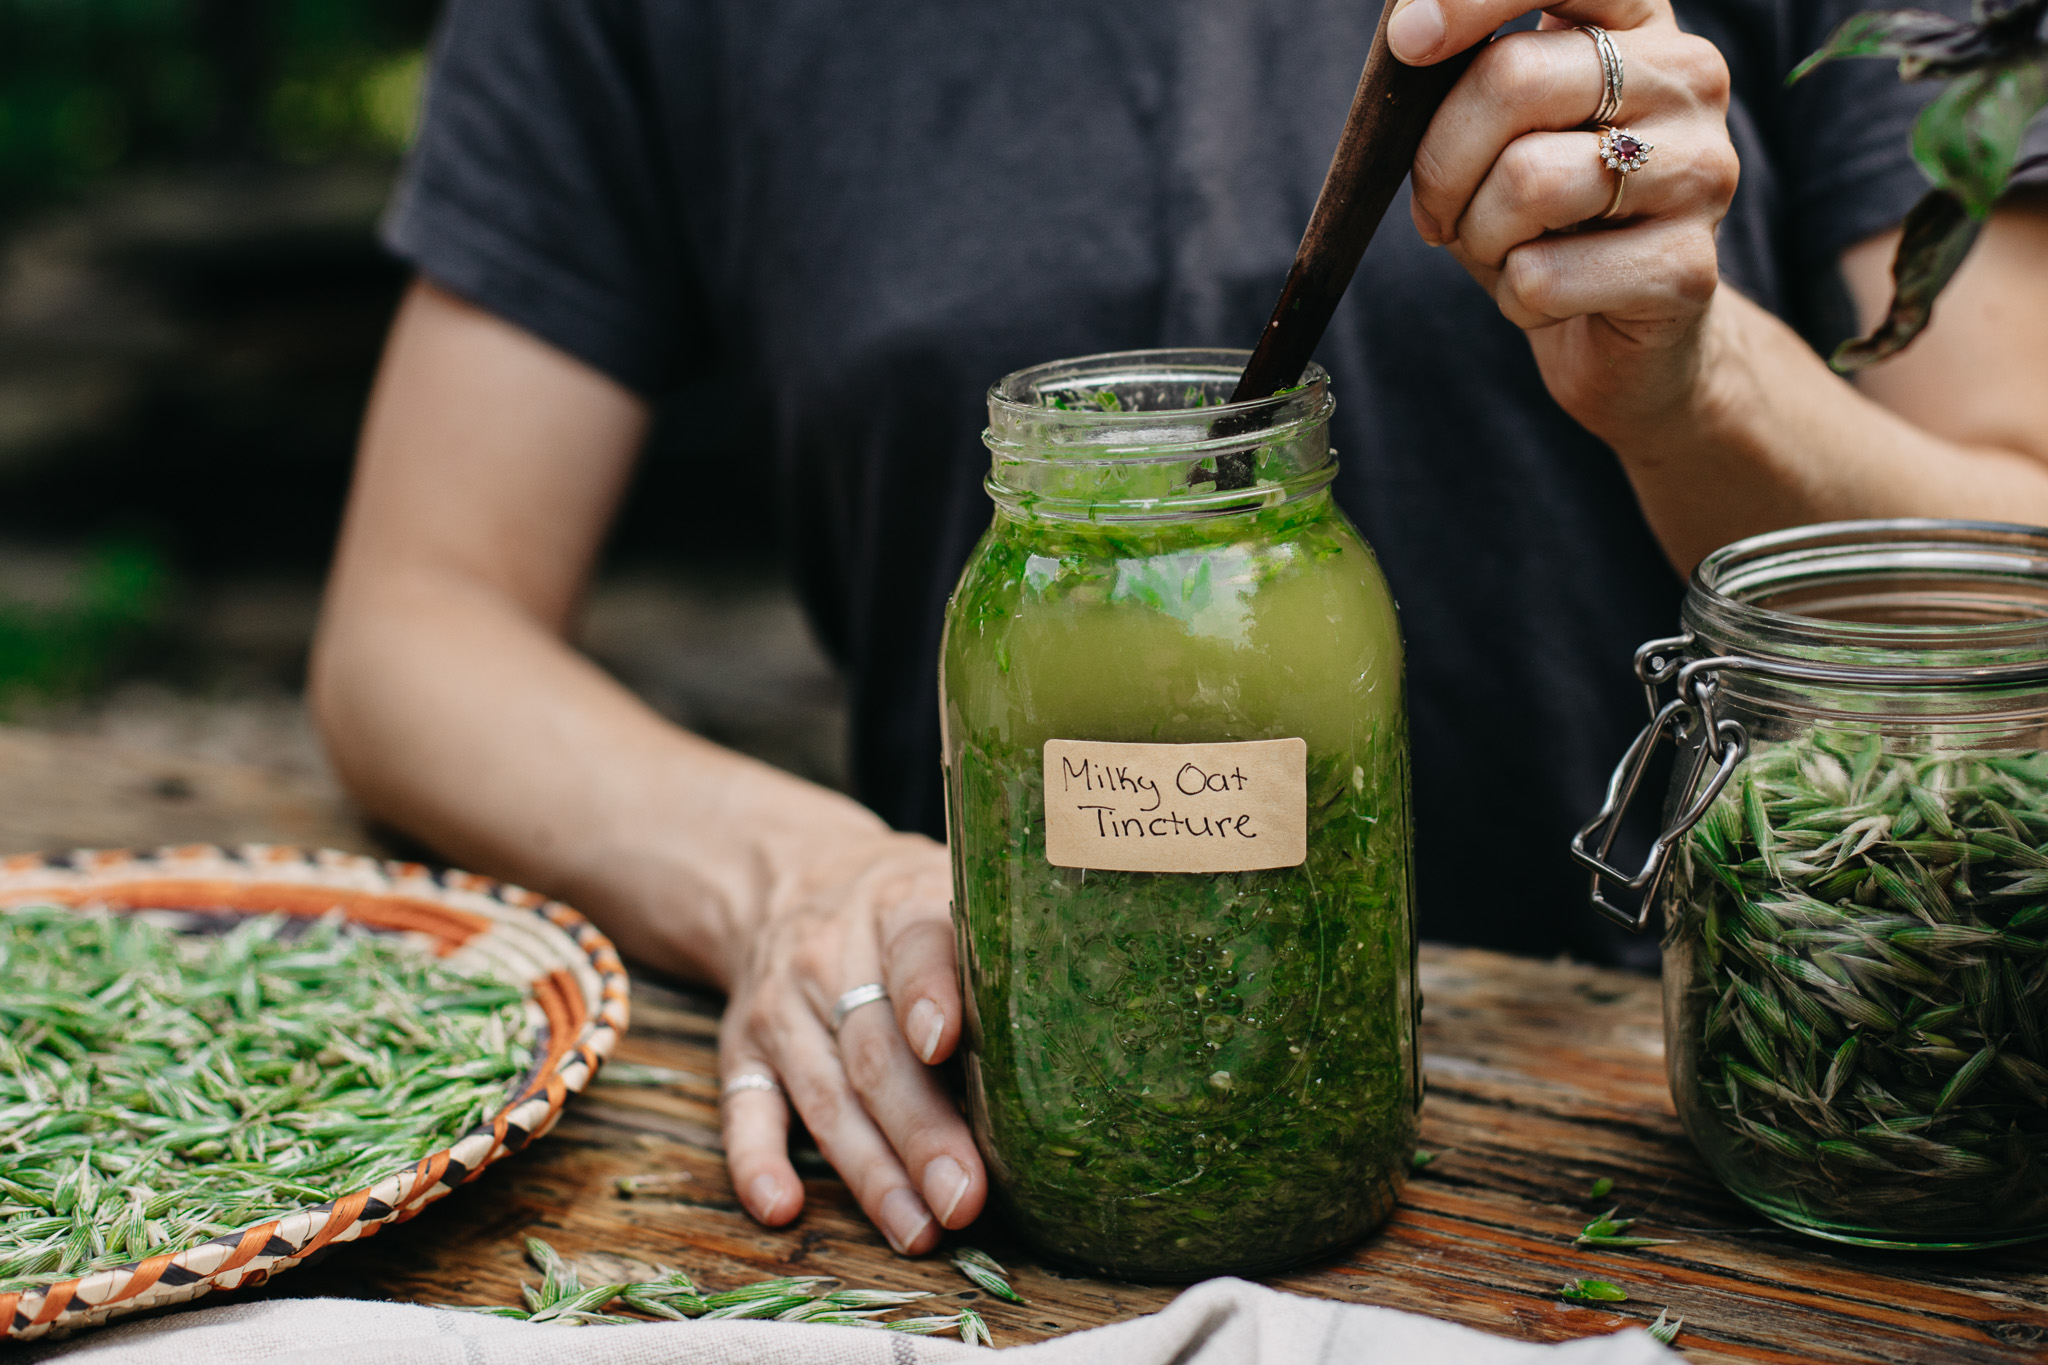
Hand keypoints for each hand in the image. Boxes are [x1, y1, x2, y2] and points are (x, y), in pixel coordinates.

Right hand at [716, 828, 984, 1253]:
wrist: (789, 878)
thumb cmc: (904, 909)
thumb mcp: (954, 895)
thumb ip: (1005, 950)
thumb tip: (1100, 1033)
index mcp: (897, 907)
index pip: (914, 948)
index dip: (929, 994)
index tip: (944, 1042)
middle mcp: (830, 956)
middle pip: (875, 1050)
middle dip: (920, 1130)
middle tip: (963, 1196)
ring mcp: (781, 1006)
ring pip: (824, 1094)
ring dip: (869, 1171)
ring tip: (917, 1229)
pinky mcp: (742, 1048)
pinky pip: (743, 1108)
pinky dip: (757, 1160)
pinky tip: (781, 1205)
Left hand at [1389, 0, 1737, 442]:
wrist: (1623, 334)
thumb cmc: (1543, 217)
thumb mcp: (1497, 129)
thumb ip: (1465, 73)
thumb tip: (1408, 33)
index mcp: (1637, 20)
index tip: (1408, 41)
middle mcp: (1689, 75)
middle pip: (1515, 80)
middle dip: (1441, 158)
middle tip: (1436, 208)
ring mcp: (1702, 168)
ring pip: (1527, 182)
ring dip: (1478, 234)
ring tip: (1501, 247)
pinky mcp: (1688, 268)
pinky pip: (1542, 277)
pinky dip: (1511, 297)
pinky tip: (1544, 294)